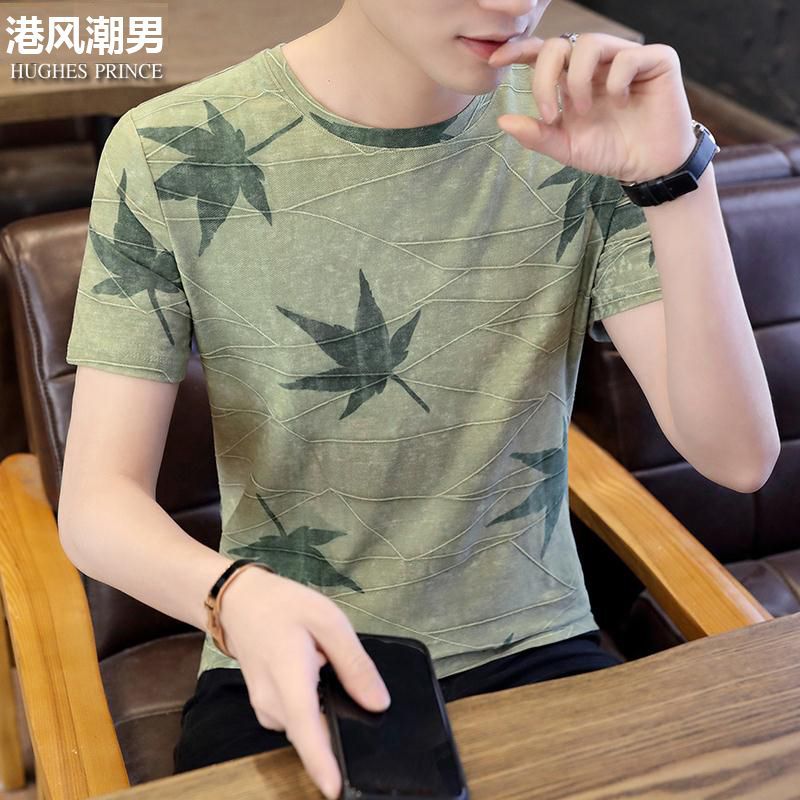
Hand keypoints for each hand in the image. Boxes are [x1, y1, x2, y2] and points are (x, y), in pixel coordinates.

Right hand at [219, 567, 390, 799]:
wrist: (239, 601)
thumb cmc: (284, 606)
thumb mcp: (328, 621)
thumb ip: (354, 663)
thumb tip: (378, 703)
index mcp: (289, 678)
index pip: (307, 730)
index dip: (322, 763)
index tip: (337, 791)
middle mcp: (272, 703)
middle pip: (312, 734)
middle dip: (338, 729)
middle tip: (358, 696)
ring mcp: (265, 709)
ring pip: (306, 727)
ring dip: (325, 715)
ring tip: (333, 675)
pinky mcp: (266, 708)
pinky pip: (297, 719)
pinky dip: (312, 709)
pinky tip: (320, 680)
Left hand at [488, 32, 696, 182]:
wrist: (649, 167)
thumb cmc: (610, 153)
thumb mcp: (567, 148)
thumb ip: (537, 135)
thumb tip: (502, 121)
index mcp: (572, 79)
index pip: (543, 53)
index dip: (519, 50)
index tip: (497, 59)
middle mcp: (596, 64)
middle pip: (559, 44)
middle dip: (545, 76)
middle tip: (550, 113)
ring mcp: (624, 58)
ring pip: (590, 43)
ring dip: (579, 80)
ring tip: (585, 111)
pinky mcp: (655, 60)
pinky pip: (627, 56)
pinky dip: (617, 80)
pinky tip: (621, 102)